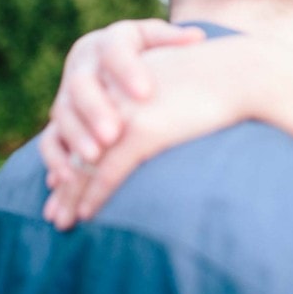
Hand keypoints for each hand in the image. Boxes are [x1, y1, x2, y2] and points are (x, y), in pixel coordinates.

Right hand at [43, 19, 204, 177]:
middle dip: (96, 110)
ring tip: (94, 157)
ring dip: (77, 137)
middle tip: (114, 133)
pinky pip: (49, 139)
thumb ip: (173, 41)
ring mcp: (67, 93)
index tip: (146, 92)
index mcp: (110, 41)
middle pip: (82, 85)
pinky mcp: (60, 120)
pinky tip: (65, 178)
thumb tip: (198, 38)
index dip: (128, 71)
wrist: (119, 62)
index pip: (116, 51)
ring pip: (63, 114)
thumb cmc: (151, 55)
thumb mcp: (160, 41)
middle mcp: (83, 64)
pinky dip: (55, 159)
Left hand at [45, 38, 259, 226]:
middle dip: (63, 183)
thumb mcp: (169, 82)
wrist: (239, 71)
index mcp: (112, 78)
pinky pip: (108, 171)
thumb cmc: (214, 79)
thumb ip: (147, 99)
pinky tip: (88, 214)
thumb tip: (142, 122)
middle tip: (53, 212)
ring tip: (64, 221)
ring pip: (84, 163)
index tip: (60, 183)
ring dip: (72, 196)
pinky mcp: (142, 131)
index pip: (76, 123)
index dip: (66, 156)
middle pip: (73, 145)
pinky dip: (96, 196)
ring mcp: (123, 113)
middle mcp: (110, 93)